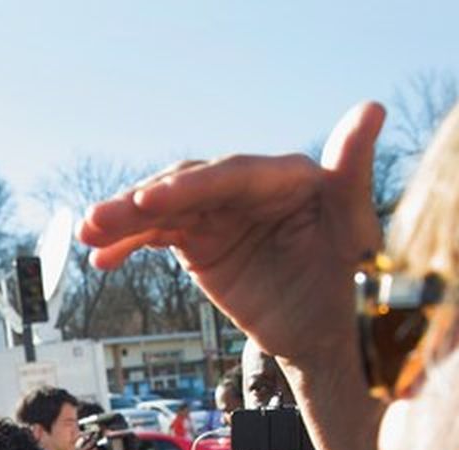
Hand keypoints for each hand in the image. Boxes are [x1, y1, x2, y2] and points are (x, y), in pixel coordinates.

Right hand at [77, 103, 384, 368]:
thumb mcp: (357, 231)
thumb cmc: (350, 279)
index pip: (232, 174)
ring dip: (123, 221)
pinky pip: (157, 235)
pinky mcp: (199, 240)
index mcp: (286, 176)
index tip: (152, 200)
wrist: (323, 332)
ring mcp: (219, 212)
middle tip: (100, 219)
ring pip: (164, 209)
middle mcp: (247, 186)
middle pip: (187, 187)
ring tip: (88, 235)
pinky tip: (101, 260)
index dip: (190, 186)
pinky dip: (127, 246)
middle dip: (141, 203)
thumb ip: (354, 171)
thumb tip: (370, 108)